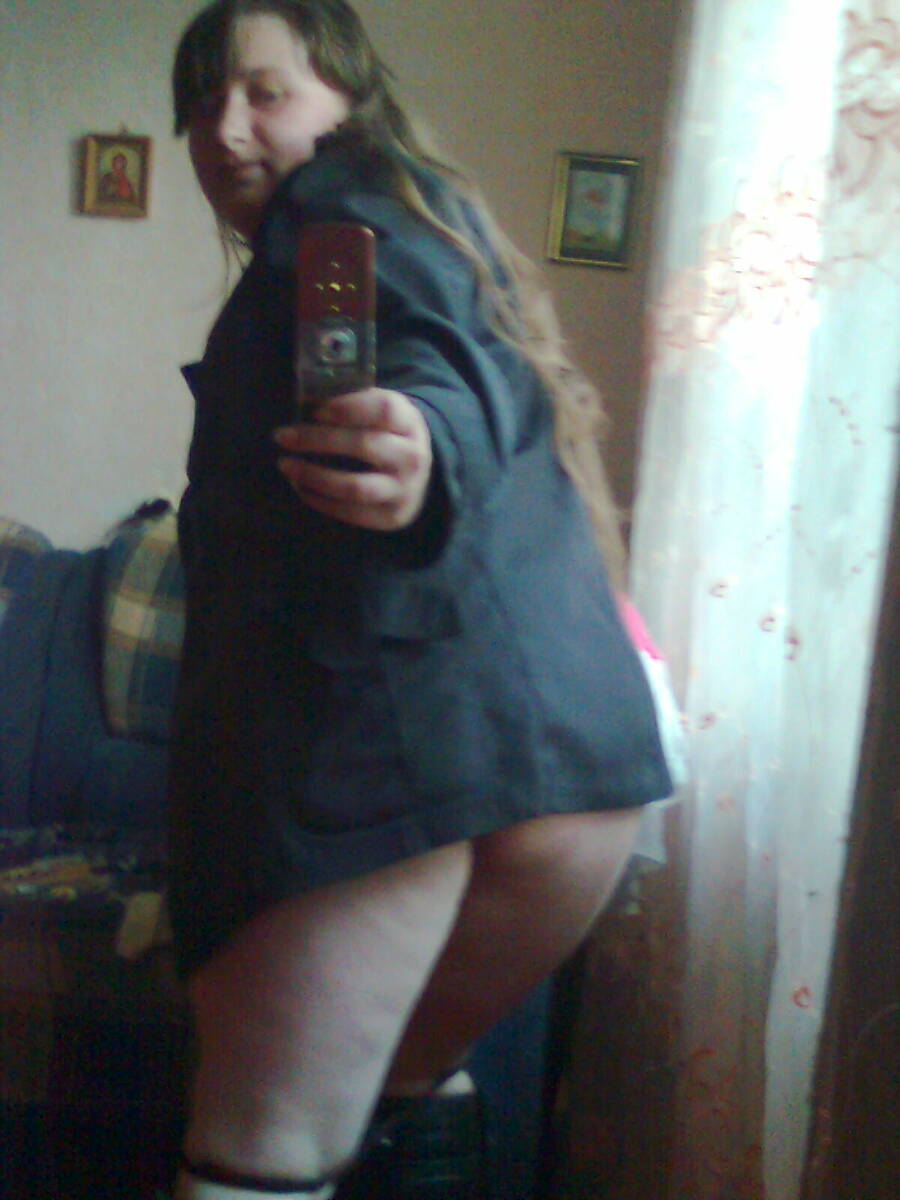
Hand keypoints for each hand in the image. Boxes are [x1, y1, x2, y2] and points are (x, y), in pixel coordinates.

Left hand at [273, 388, 432, 530]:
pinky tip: (300, 486)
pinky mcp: (389, 517)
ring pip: (354, 486)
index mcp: (409, 423)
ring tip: (286, 466)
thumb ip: (356, 405)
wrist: (423, 479)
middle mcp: (411, 458)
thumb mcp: (384, 414)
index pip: (383, 410)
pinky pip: (348, 512)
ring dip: (313, 476)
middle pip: (363, 445)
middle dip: (317, 440)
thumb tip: (308, 404)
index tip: (316, 410)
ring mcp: (402, 490)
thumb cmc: (389, 437)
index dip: (348, 408)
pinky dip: (318, 500)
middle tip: (282, 437)